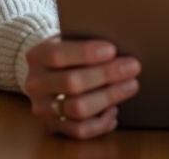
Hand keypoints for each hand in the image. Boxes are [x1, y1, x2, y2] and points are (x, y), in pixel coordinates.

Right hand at [23, 36, 140, 139]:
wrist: (49, 72)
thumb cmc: (68, 51)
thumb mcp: (70, 39)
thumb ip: (86, 41)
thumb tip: (119, 49)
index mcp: (37, 56)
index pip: (58, 55)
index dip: (86, 53)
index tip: (112, 49)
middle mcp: (35, 83)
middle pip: (71, 83)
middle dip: (106, 75)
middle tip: (132, 67)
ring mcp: (43, 108)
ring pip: (77, 109)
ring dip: (109, 98)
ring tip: (130, 86)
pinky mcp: (54, 126)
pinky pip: (80, 130)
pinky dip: (101, 123)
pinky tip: (114, 110)